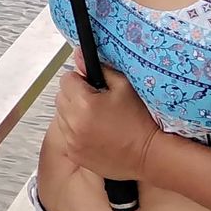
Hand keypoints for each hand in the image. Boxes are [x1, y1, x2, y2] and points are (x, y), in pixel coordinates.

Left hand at [49, 52, 160, 181]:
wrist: (149, 154)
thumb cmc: (140, 121)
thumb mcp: (124, 87)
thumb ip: (99, 70)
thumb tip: (80, 56)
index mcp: (84, 103)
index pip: (66, 79)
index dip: (80, 79)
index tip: (93, 86)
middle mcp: (73, 122)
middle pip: (61, 97)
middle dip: (75, 95)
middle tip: (97, 102)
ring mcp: (72, 140)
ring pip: (62, 116)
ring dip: (73, 114)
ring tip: (97, 118)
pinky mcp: (74, 153)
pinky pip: (67, 135)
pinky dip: (76, 131)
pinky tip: (96, 132)